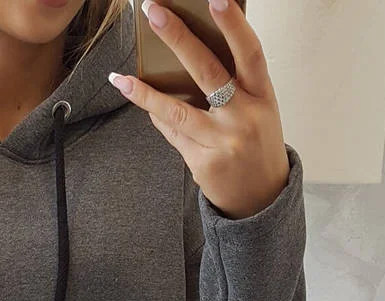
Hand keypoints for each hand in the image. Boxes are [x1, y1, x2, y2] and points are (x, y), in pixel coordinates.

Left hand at [108, 0, 289, 219]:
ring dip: (145, 93)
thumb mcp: (258, 109)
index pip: (250, 52)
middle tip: (154, 12)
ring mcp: (222, 142)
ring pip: (177, 110)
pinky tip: (142, 101)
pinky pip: (172, 133)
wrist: (261, 198)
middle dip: (178, 38)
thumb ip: (234, 85)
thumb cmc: (256, 144)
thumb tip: (189, 54)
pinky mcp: (203, 163)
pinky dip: (157, 116)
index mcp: (263, 96)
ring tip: (121, 79)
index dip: (234, 24)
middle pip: (207, 71)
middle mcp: (244, 116)